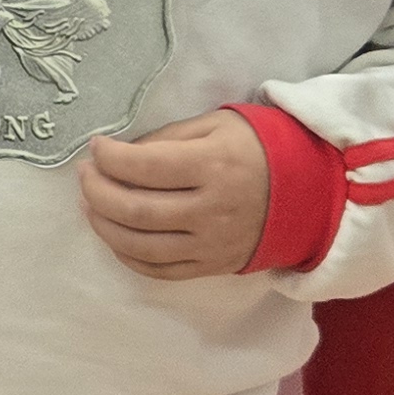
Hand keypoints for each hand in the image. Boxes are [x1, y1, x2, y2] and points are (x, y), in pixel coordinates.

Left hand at [79, 113, 276, 282]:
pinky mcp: (213, 266)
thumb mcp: (217, 124)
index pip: (145, 167)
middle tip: (84, 175)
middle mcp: (212, 210)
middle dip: (98, 192)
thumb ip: (168, 138)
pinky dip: (129, 255)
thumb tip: (121, 154)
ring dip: (105, 226)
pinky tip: (115, 235)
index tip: (95, 147)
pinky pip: (161, 270)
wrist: (308, 192)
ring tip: (89, 204)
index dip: (109, 158)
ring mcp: (212, 244)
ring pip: (142, 246)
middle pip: (137, 210)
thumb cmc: (259, 148)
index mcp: (214, 165)